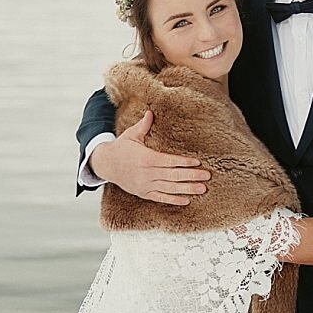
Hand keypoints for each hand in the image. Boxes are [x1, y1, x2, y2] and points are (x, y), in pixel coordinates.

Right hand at [90, 110, 209, 205]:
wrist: (106, 164)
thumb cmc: (121, 148)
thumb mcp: (131, 135)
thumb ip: (143, 125)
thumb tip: (151, 112)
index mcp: (146, 158)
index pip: (169, 161)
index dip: (184, 162)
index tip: (198, 163)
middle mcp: (147, 173)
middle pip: (173, 175)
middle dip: (191, 176)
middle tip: (207, 176)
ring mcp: (145, 185)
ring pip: (170, 188)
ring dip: (187, 189)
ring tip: (202, 189)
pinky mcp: (144, 193)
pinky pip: (161, 198)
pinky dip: (174, 200)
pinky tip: (187, 200)